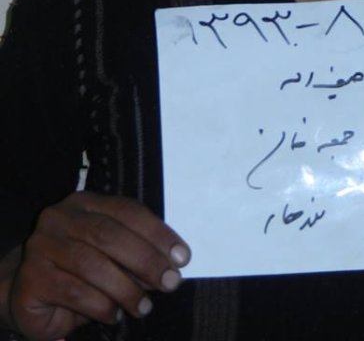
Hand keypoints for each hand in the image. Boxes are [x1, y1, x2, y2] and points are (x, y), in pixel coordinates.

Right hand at [7, 191, 190, 340]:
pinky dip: (100, 305)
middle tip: (170, 282)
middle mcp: (60, 218)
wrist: (27, 293)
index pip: (128, 211)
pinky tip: (115, 314)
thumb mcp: (111, 258)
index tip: (182, 256)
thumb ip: (135, 256)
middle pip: (110, 234)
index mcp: (85, 203)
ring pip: (92, 264)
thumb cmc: (78, 272)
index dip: (158, 233)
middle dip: (146, 260)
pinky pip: (73, 291)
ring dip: (125, 288)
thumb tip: (170, 266)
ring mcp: (42, 246)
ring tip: (143, 306)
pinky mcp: (32, 278)